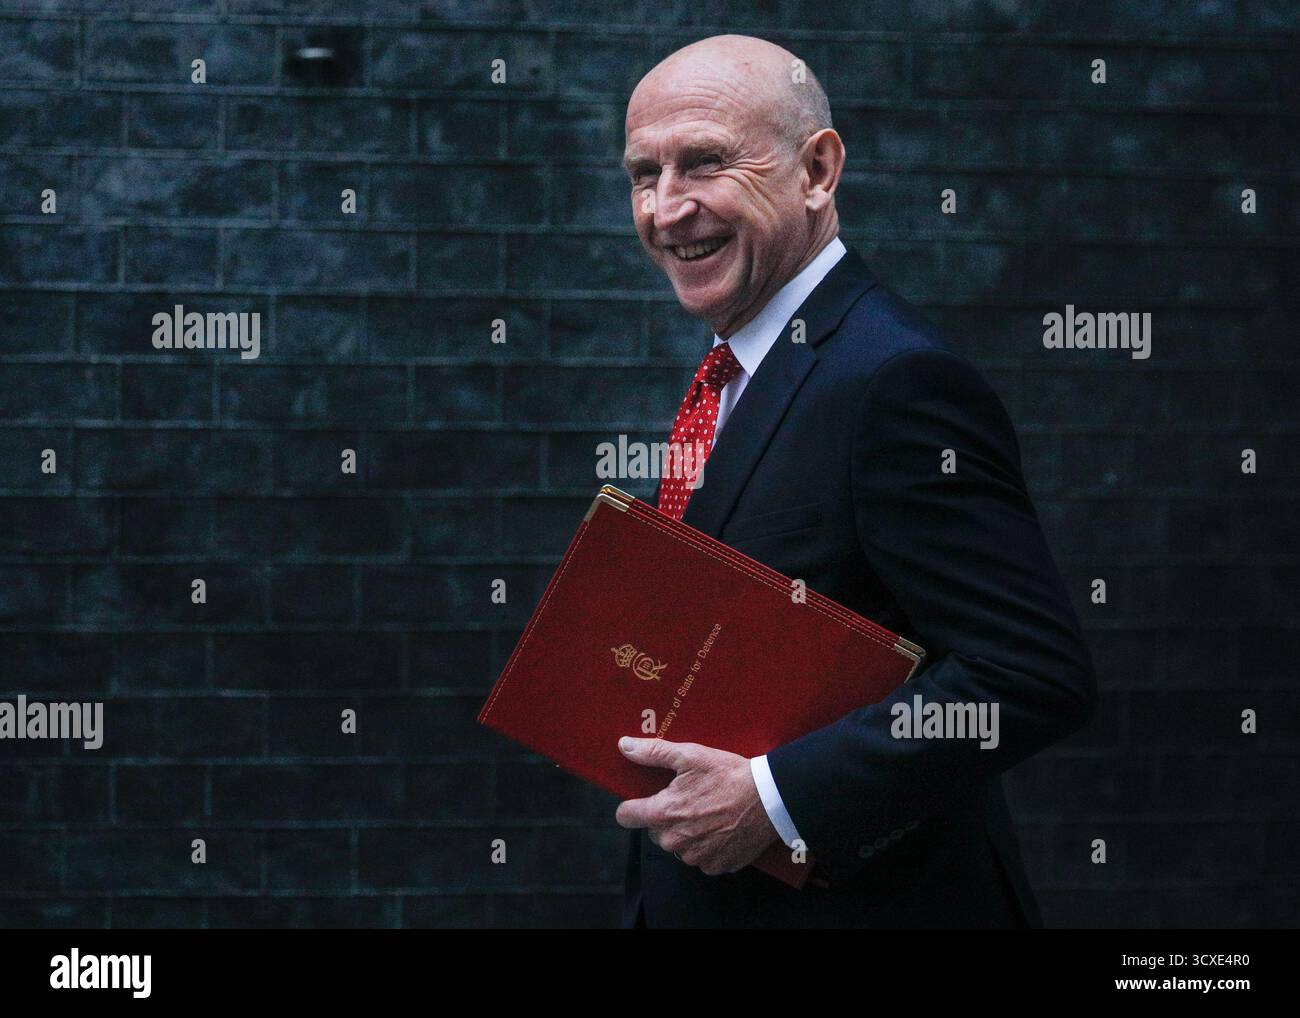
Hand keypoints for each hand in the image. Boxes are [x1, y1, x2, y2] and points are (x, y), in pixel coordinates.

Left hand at [614, 737, 780, 875]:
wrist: (770, 798)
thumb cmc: (729, 775)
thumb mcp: (690, 755)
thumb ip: (653, 752)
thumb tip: (624, 746)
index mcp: (664, 813)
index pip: (626, 816)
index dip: (632, 806)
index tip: (644, 799)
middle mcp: (676, 841)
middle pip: (654, 832)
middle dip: (666, 818)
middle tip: (689, 800)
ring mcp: (696, 857)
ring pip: (678, 846)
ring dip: (687, 833)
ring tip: (709, 812)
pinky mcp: (716, 866)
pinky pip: (701, 858)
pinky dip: (708, 846)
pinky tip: (721, 828)